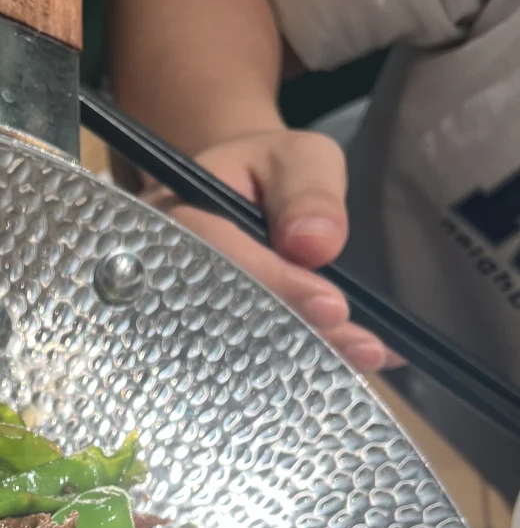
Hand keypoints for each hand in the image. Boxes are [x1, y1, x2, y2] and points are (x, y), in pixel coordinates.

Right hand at [144, 130, 402, 373]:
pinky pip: (245, 362)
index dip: (275, 284)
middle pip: (226, 317)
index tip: (332, 306)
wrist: (237, 200)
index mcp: (176, 216)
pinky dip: (296, 366)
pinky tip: (347, 367)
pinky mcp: (201, 343)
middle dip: (298, 335)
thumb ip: (309, 190)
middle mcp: (162, 274)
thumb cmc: (266, 175)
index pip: (220, 254)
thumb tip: (316, 245)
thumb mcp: (298, 160)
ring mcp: (177, 316)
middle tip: (361, 349)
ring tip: (365, 360)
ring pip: (235, 350)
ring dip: (303, 359)